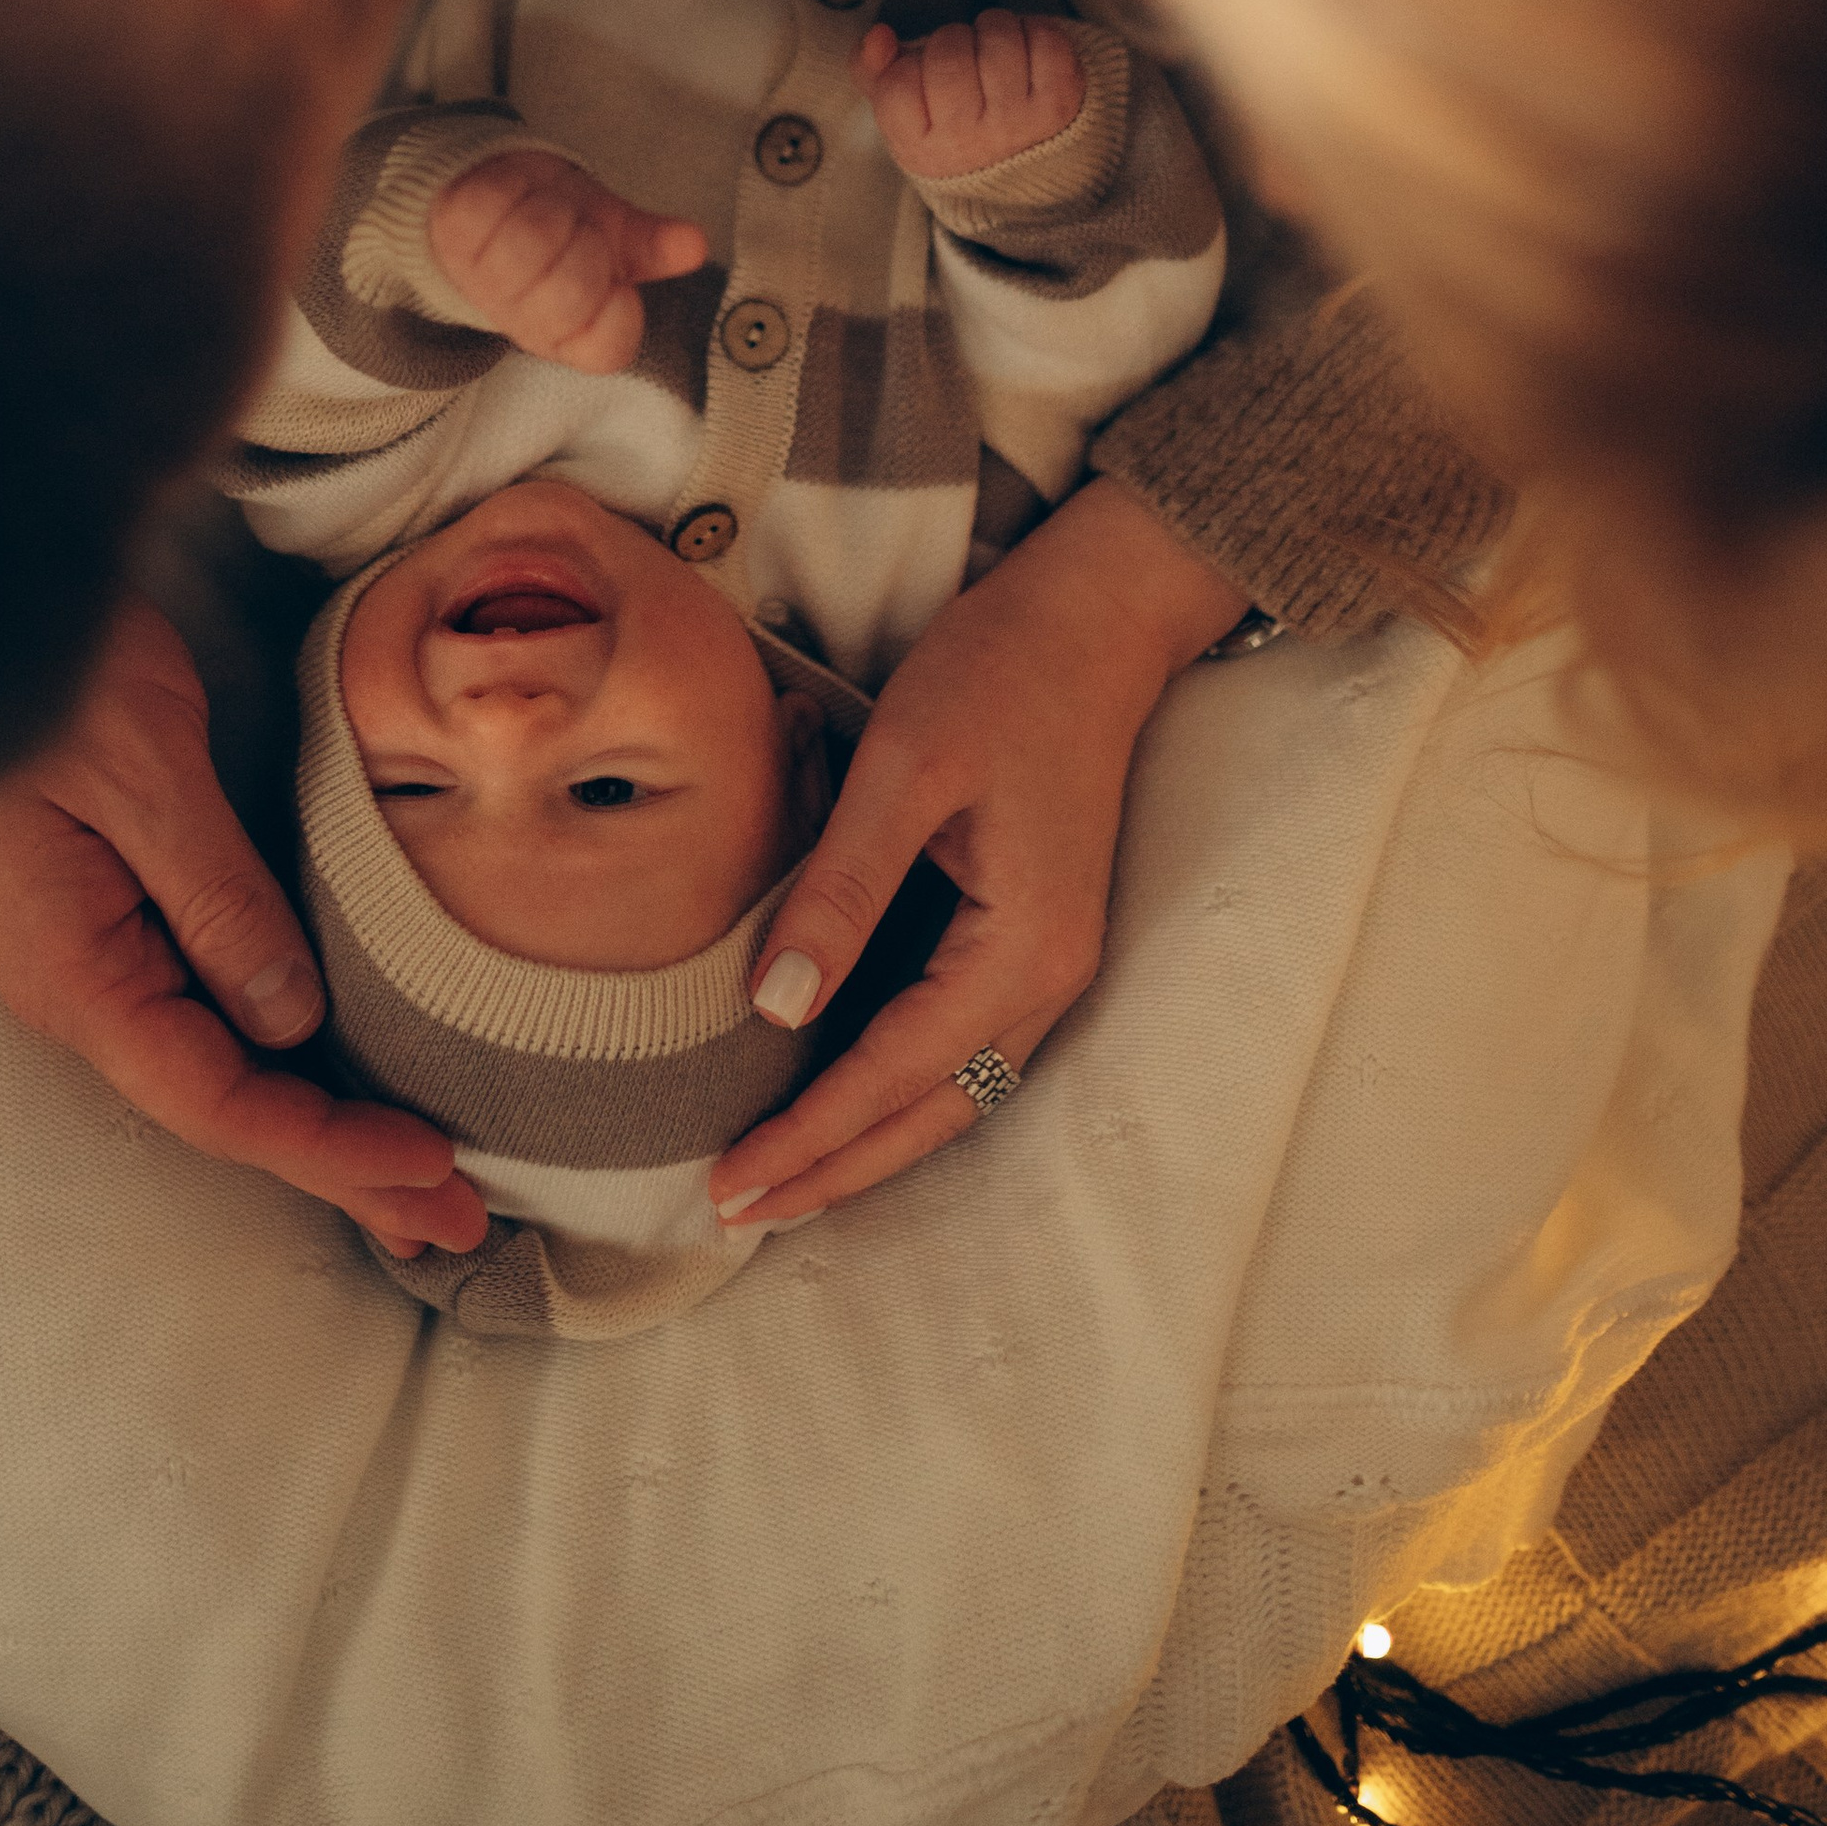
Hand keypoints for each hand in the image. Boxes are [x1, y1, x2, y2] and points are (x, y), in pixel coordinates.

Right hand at [0, 595, 489, 1254]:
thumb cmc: (50, 668)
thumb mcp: (146, 773)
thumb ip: (217, 899)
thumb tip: (291, 1020)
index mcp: (75, 972)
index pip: (217, 1098)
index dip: (327, 1145)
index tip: (429, 1169)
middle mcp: (77, 987)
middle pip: (225, 1107)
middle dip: (344, 1170)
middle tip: (461, 1226)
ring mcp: (89, 956)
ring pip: (222, 1070)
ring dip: (324, 1129)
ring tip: (425, 1190)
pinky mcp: (108, 916)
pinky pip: (210, 1015)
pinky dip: (287, 1061)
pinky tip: (336, 1080)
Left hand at [428, 148, 706, 372]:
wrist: (498, 194)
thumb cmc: (563, 225)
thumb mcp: (616, 238)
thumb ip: (653, 245)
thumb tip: (694, 243)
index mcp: (570, 332)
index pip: (607, 346)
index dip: (618, 307)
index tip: (614, 279)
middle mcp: (522, 317)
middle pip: (572, 288)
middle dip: (585, 243)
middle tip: (574, 233)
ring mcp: (481, 277)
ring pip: (533, 239)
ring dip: (551, 209)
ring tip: (544, 210)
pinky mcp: (452, 231)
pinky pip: (492, 203)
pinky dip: (513, 185)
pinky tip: (513, 195)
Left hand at [708, 481, 1241, 1226]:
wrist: (1095, 615)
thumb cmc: (1001, 672)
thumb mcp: (907, 769)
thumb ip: (843, 891)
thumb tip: (772, 1007)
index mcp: (1024, 946)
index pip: (896, 1072)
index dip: (811, 1135)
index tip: (731, 1184)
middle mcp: (1051, 974)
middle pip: (934, 1110)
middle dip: (838, 1167)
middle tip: (738, 1210)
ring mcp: (1053, 957)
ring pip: (955, 1087)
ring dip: (870, 1138)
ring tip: (783, 1177)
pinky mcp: (1036, 930)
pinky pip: (964, 1042)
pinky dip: (902, 1084)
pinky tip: (848, 1091)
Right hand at [857, 9, 1083, 183]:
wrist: (1022, 167)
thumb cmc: (951, 124)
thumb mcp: (902, 109)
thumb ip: (871, 70)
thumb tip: (880, 35)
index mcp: (920, 147)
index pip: (899, 84)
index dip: (909, 65)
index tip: (923, 75)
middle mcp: (970, 142)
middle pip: (948, 57)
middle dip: (951, 40)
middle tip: (961, 56)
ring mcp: (1019, 123)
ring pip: (998, 40)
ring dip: (993, 28)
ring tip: (993, 49)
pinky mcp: (1060, 103)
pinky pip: (1044, 38)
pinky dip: (1034, 29)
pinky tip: (1026, 50)